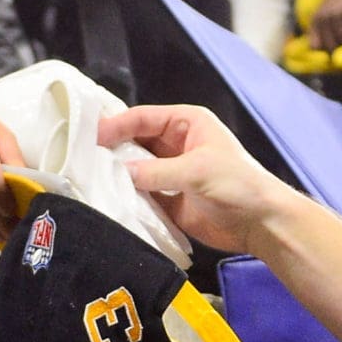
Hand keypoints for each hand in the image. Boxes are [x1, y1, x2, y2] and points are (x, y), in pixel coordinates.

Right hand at [101, 103, 299, 256]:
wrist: (261, 223)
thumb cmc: (239, 185)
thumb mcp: (198, 171)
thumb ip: (157, 172)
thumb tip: (121, 174)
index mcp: (187, 124)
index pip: (143, 118)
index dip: (116, 125)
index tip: (90, 136)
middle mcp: (176, 145)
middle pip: (134, 142)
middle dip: (111, 149)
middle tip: (80, 158)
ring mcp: (172, 172)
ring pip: (135, 169)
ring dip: (117, 174)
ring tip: (87, 179)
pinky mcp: (170, 199)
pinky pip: (142, 194)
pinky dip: (127, 196)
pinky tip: (107, 199)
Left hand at [308, 0, 341, 52]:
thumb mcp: (328, 12)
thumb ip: (322, 29)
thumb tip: (325, 53)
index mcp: (315, 20)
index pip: (316, 46)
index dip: (326, 52)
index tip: (337, 49)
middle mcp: (322, 17)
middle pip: (330, 46)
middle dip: (341, 48)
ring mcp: (334, 14)